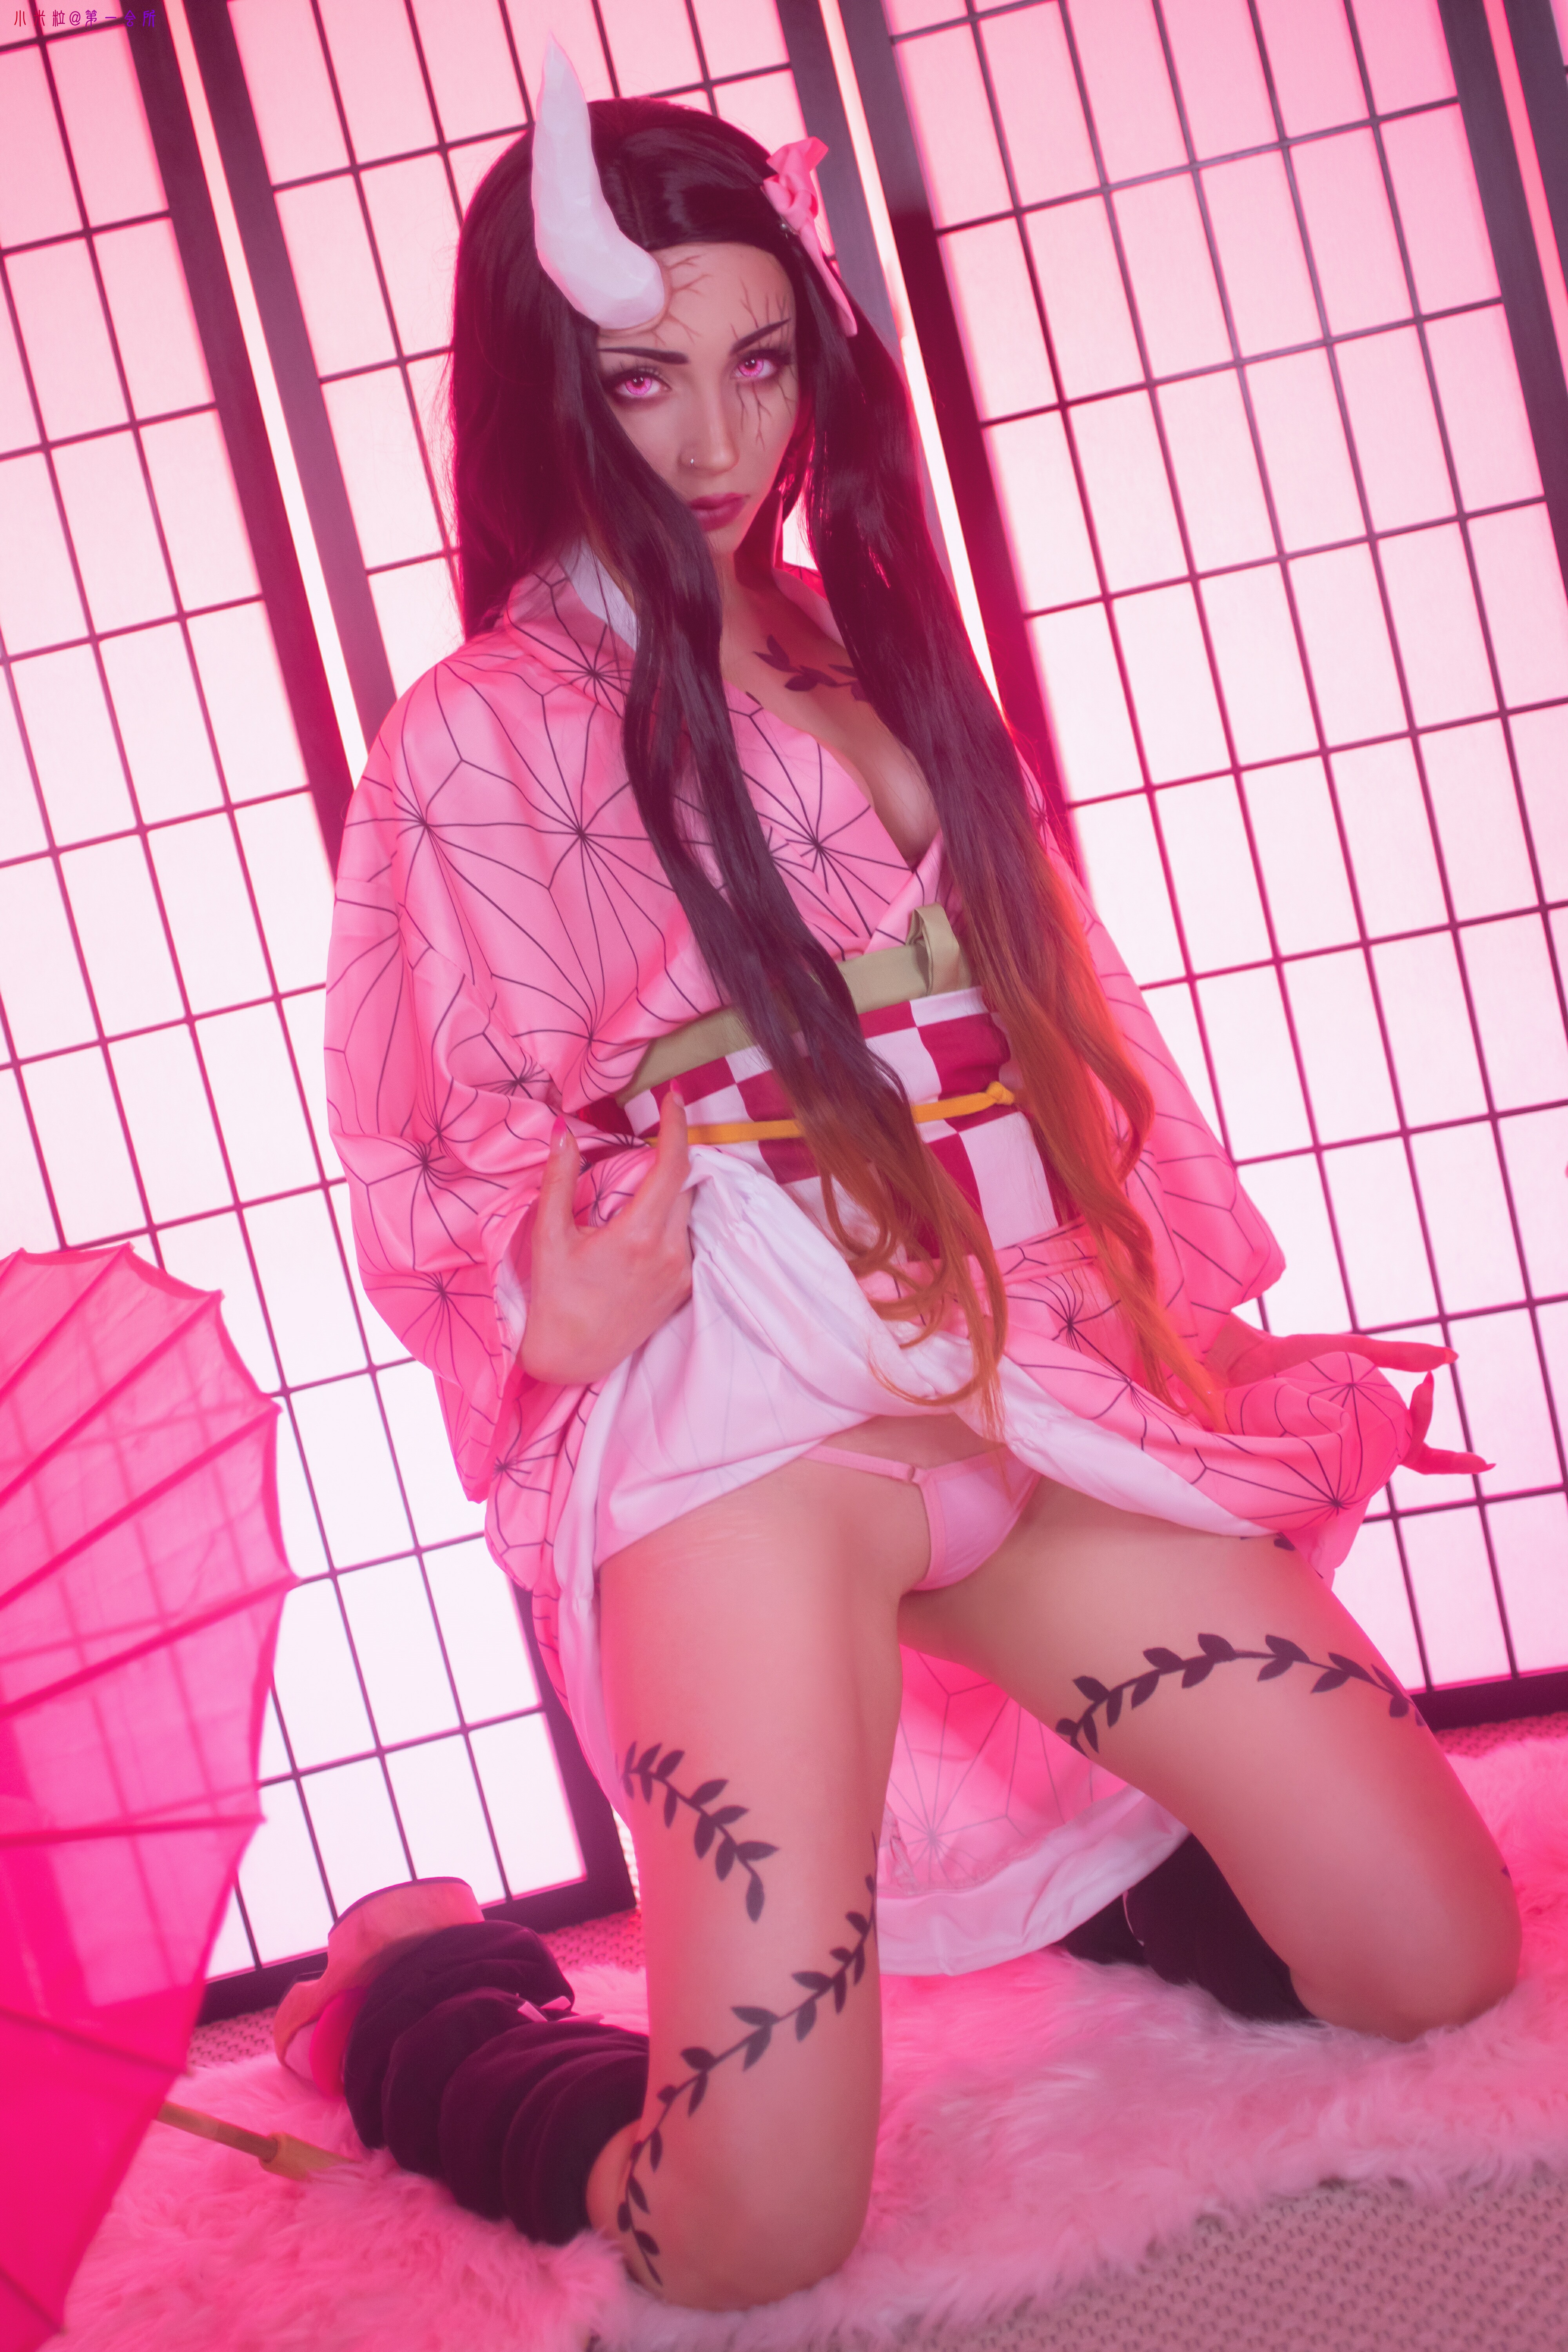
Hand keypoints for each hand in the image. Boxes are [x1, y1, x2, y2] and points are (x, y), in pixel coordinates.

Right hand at [518, 1090, 693, 1384]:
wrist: (570, 1358)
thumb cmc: (554, 1298)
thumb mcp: (549, 1237)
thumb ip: (558, 1180)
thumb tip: (564, 1132)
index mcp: (638, 1236)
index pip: (673, 1165)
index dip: (677, 1125)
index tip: (675, 1097)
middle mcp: (670, 1253)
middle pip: (685, 1185)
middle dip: (668, 1160)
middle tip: (640, 1151)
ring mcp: (681, 1273)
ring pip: (687, 1213)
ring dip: (668, 1195)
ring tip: (632, 1198)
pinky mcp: (683, 1289)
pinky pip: (686, 1240)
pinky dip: (670, 1224)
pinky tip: (640, 1232)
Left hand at [1206, 1315, 1490, 1472]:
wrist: (1241, 1359)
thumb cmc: (1295, 1357)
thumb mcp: (1356, 1350)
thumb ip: (1401, 1354)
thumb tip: (1451, 1358)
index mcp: (1372, 1426)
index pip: (1419, 1450)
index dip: (1453, 1461)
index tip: (1476, 1450)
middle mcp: (1354, 1450)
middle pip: (1405, 1457)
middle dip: (1427, 1434)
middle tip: (1430, 1398)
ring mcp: (1328, 1461)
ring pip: (1374, 1467)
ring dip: (1390, 1437)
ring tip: (1391, 1399)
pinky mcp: (1297, 1463)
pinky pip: (1330, 1474)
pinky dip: (1343, 1456)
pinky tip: (1340, 1436)